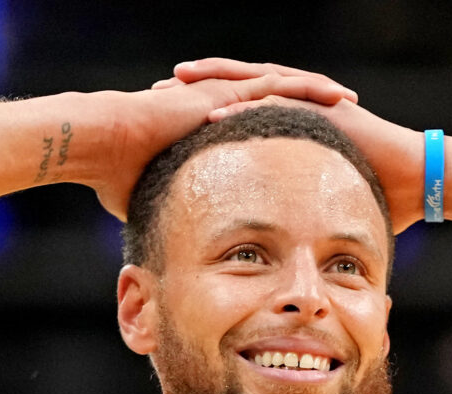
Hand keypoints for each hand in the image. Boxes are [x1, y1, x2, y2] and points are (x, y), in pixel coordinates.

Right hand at [87, 65, 356, 220]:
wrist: (100, 147)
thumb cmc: (115, 176)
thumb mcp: (156, 203)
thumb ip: (171, 219)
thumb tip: (170, 250)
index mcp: (210, 132)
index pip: (258, 134)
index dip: (289, 141)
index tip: (319, 153)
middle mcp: (221, 110)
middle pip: (278, 107)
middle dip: (312, 114)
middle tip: (351, 121)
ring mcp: (223, 97)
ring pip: (282, 88)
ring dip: (319, 95)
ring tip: (352, 102)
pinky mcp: (222, 93)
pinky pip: (273, 86)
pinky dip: (305, 89)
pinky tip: (334, 94)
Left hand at [158, 59, 428, 232]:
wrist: (423, 181)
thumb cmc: (383, 199)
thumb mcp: (327, 208)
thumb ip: (301, 219)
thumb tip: (281, 255)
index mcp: (294, 129)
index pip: (241, 114)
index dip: (204, 113)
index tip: (167, 118)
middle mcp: (300, 111)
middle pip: (239, 91)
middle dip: (199, 88)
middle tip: (158, 89)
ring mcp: (314, 106)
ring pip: (254, 85)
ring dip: (215, 84)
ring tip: (178, 83)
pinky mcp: (328, 111)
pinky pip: (281, 103)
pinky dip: (248, 105)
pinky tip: (217, 110)